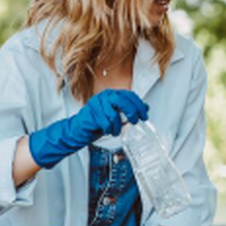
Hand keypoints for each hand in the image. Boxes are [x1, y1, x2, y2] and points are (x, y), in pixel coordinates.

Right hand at [28, 89, 148, 168]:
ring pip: (113, 114)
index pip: (129, 95)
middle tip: (134, 121)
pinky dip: (109, 130)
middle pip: (122, 101)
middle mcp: (104, 96)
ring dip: (118, 126)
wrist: (80, 129)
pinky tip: (108, 131)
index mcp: (112, 94)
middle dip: (132, 112)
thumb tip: (145, 107)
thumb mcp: (118, 115)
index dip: (139, 105)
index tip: (144, 115)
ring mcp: (96, 104)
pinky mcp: (90, 113)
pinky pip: (105, 123)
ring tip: (116, 131)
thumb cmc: (98, 122)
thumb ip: (129, 110)